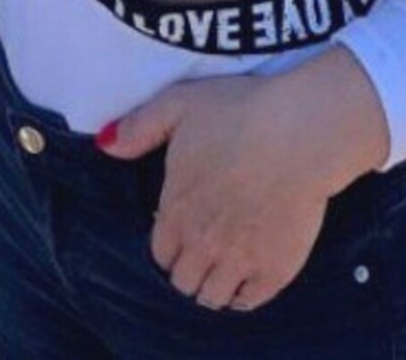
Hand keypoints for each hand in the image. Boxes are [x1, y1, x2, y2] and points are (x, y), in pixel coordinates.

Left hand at [97, 49, 384, 311]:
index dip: (169, 242)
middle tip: (203, 248)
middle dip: (187, 268)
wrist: (301, 130)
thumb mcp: (180, 103)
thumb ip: (139, 128)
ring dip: (212, 284)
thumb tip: (104, 145)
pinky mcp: (275, 269)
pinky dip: (243, 294)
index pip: (160, 252)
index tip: (182, 229)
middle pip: (183, 281)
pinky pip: (248, 301)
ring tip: (223, 264)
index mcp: (177, 209)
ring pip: (212, 297)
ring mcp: (239, 260)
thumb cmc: (241, 111)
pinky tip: (247, 274)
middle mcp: (203, 243)